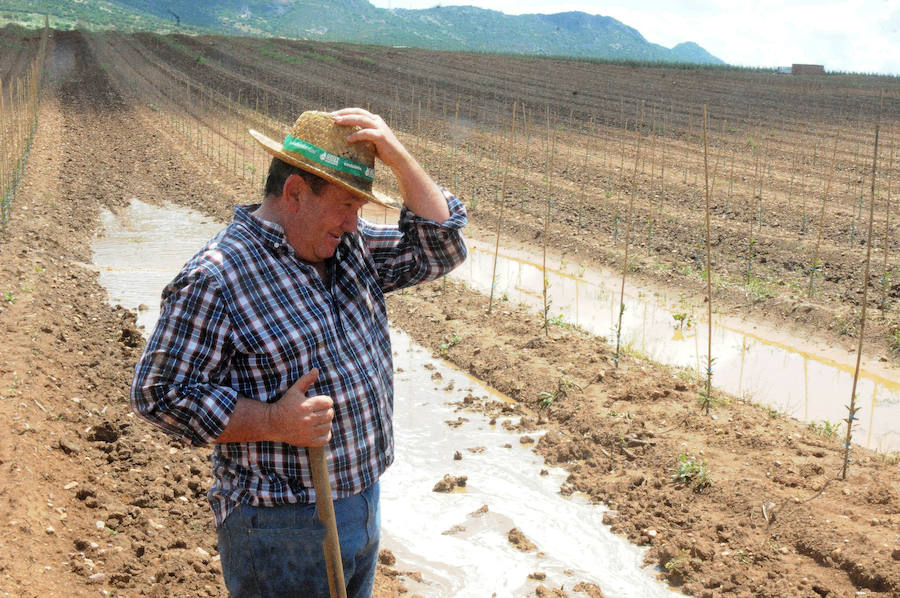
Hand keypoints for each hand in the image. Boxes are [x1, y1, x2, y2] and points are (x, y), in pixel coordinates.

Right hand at [267, 368, 333, 446]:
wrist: (272, 423)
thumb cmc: (284, 405)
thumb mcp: (294, 390)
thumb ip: (306, 379)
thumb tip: (316, 369)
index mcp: (306, 406)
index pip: (328, 402)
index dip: (326, 401)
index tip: (321, 402)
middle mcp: (307, 419)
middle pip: (330, 414)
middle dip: (327, 411)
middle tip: (321, 411)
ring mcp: (308, 432)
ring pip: (328, 425)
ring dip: (327, 422)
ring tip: (320, 419)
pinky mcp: (307, 441)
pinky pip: (325, 438)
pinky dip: (326, 434)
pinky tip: (320, 429)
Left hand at [332, 107, 449, 221]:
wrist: (398, 159)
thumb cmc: (383, 151)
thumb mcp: (370, 141)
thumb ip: (362, 135)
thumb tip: (345, 137)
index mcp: (374, 120)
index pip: (358, 112)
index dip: (346, 111)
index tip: (333, 114)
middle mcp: (377, 121)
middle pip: (358, 112)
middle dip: (344, 113)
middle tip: (331, 116)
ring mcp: (379, 128)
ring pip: (361, 120)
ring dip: (348, 120)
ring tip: (337, 122)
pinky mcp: (381, 136)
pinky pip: (366, 133)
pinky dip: (356, 135)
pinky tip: (348, 139)